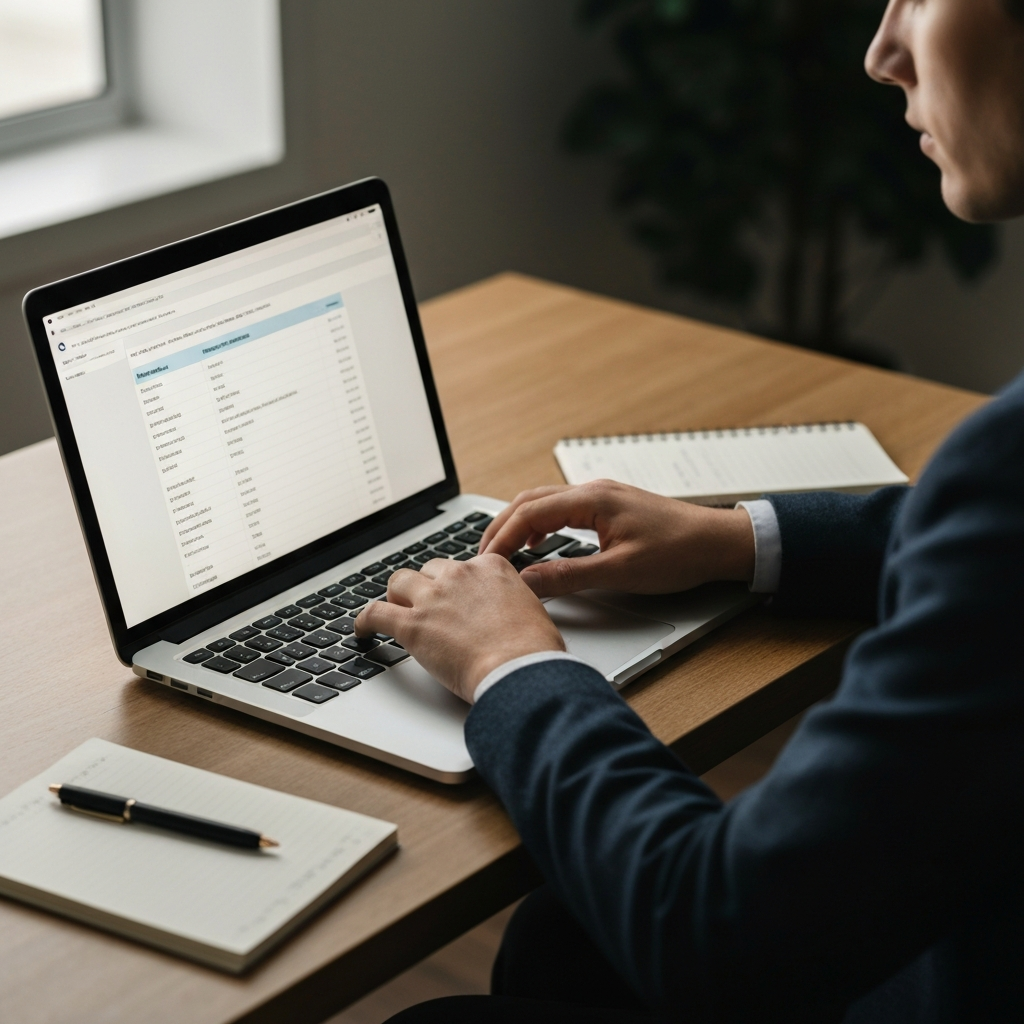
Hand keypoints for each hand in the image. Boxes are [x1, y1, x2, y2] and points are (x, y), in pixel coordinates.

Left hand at [354, 555, 564, 702]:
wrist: (521, 669)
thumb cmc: (533, 650)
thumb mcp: (532, 610)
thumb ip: (512, 602)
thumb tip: (506, 616)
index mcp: (491, 568)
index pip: (463, 565)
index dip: (456, 583)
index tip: (454, 596)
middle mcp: (460, 575)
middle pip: (429, 570)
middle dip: (425, 586)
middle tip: (425, 605)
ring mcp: (433, 598)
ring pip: (399, 582)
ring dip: (396, 596)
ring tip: (394, 610)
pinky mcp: (412, 625)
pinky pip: (376, 613)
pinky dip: (365, 621)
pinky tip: (362, 630)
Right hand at [479, 480, 754, 598]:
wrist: (718, 542)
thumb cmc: (679, 552)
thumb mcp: (621, 572)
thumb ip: (570, 576)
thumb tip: (528, 582)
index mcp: (592, 500)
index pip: (529, 513)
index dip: (501, 539)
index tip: (485, 564)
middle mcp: (593, 491)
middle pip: (529, 502)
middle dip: (501, 528)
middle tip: (482, 559)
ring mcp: (601, 496)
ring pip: (543, 503)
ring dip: (519, 525)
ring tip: (503, 554)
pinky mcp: (609, 507)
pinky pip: (561, 509)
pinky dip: (540, 525)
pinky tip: (538, 545)